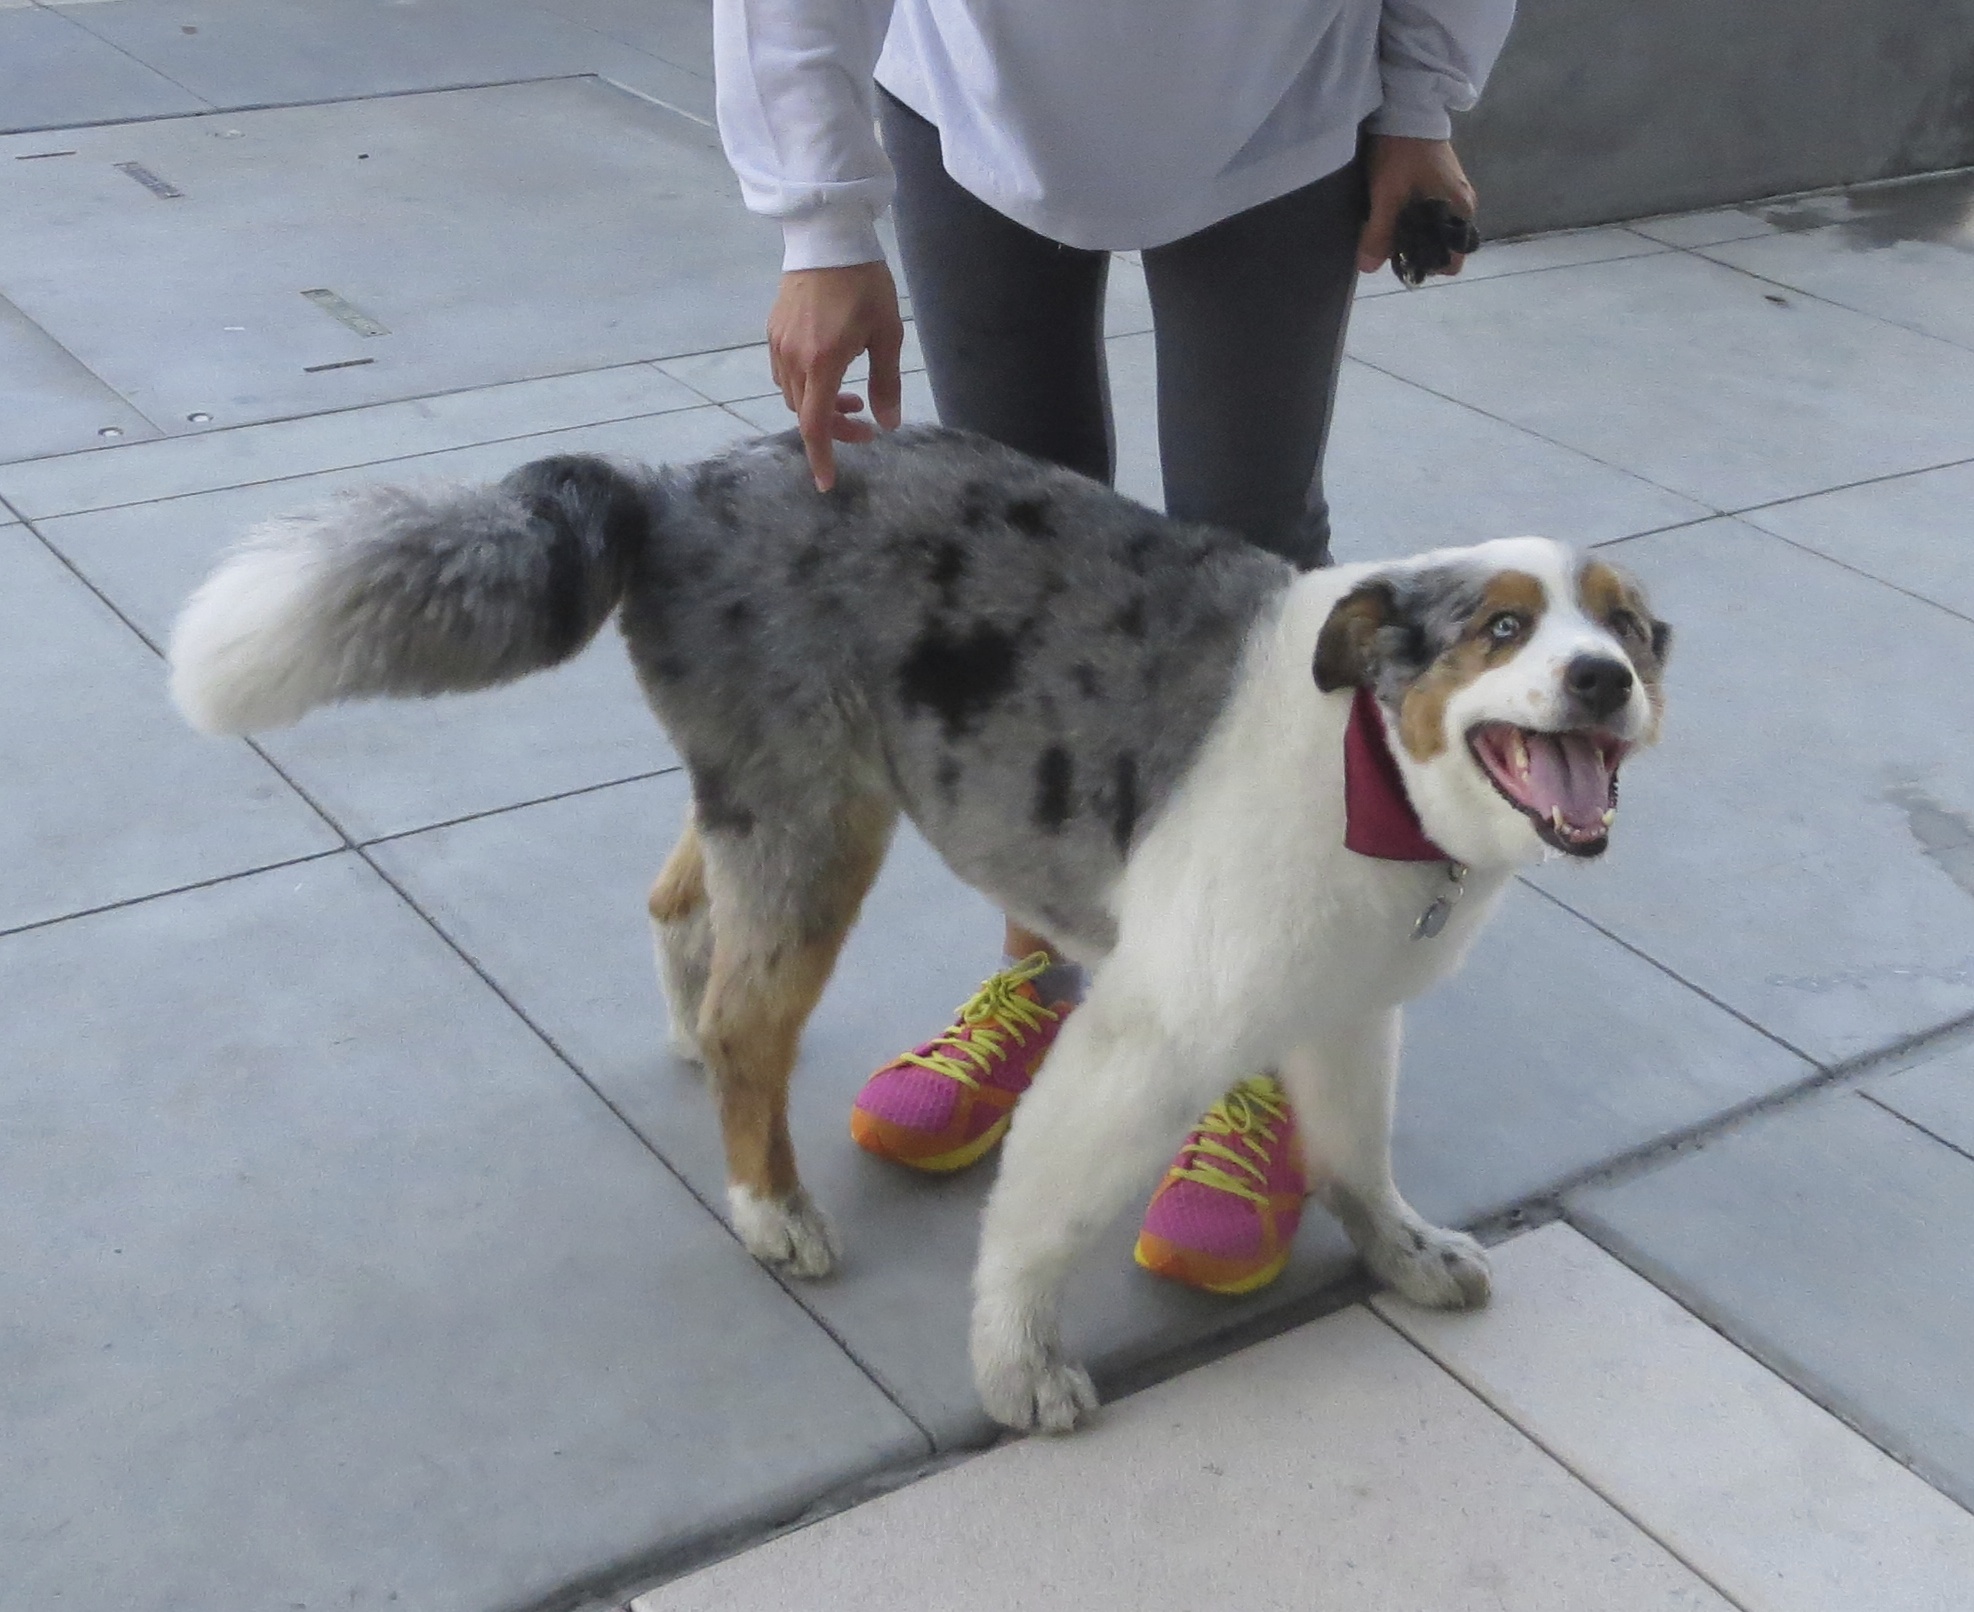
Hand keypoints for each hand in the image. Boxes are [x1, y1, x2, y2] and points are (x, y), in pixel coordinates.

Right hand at [767, 261, 905, 490]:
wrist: (828, 237)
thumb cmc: (865, 283)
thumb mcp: (887, 334)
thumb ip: (887, 382)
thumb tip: (888, 424)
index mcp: (822, 362)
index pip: (814, 424)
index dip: (822, 457)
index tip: (827, 483)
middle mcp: (793, 358)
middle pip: (805, 414)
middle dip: (833, 429)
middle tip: (865, 426)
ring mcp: (778, 344)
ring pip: (792, 396)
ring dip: (820, 407)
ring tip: (852, 397)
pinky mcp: (773, 332)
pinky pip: (784, 375)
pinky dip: (806, 388)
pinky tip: (828, 374)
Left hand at [1357, 136, 1477, 278]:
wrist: (1408, 105)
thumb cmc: (1402, 151)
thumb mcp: (1387, 194)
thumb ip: (1380, 232)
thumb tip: (1369, 268)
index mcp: (1460, 211)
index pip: (1452, 259)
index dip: (1426, 265)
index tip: (1403, 260)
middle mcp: (1463, 205)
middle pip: (1441, 246)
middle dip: (1415, 251)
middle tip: (1388, 243)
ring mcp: (1453, 191)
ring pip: (1433, 229)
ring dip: (1411, 234)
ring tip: (1387, 225)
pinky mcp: (1441, 181)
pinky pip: (1429, 212)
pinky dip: (1412, 218)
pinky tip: (1393, 210)